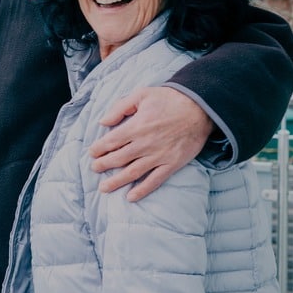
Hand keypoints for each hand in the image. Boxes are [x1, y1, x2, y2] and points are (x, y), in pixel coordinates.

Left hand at [89, 86, 213, 201]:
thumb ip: (120, 108)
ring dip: (116, 181)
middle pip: (118, 159)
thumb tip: (103, 121)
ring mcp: (158, 156)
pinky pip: (155, 180)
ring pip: (132, 172)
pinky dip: (142, 190)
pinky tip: (131, 197)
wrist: (200, 108)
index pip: (110, 142)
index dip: (98, 149)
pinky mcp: (172, 164)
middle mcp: (144, 144)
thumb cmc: (169, 99)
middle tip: (94, 169)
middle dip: (103, 165)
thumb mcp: (141, 95)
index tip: (92, 153)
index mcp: (135, 127)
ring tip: (104, 187)